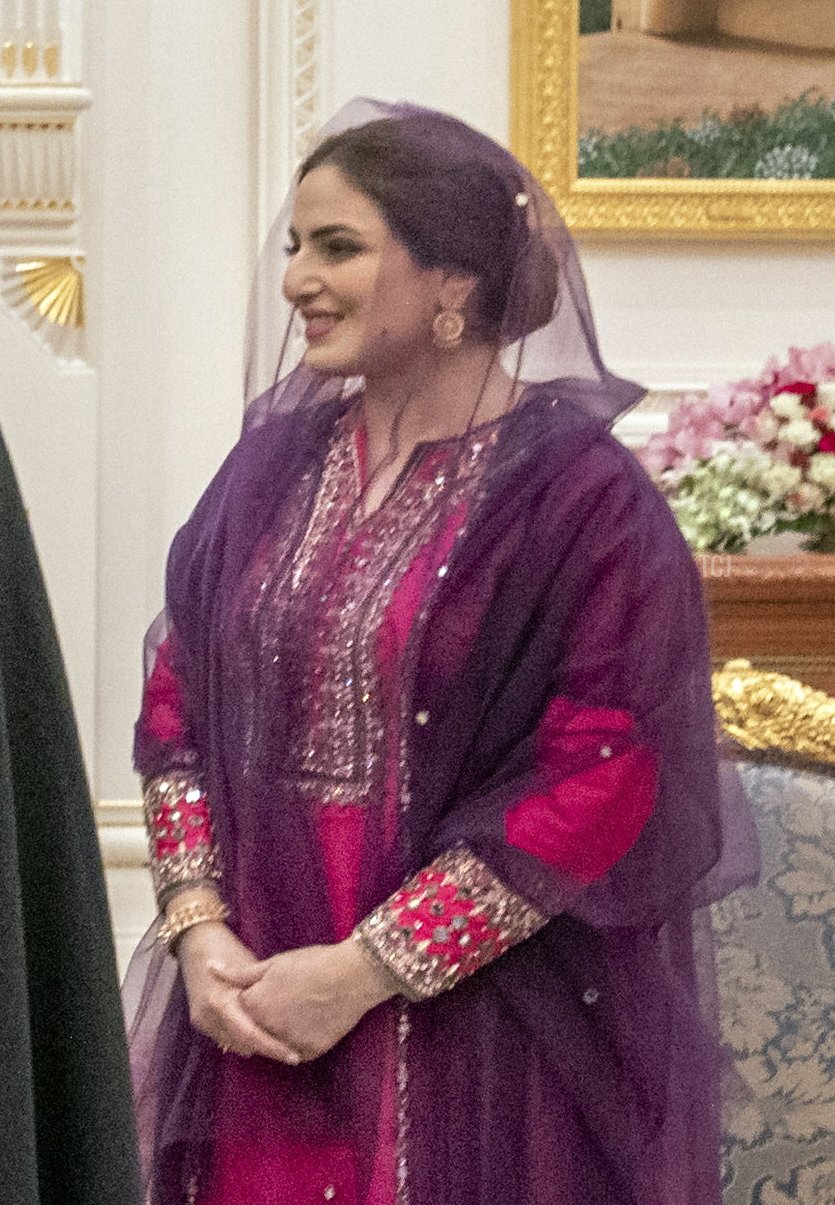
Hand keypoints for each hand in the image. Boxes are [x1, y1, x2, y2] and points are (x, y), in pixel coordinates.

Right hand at [176, 920, 301, 1063]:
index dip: (273, 1048)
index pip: (251, 1035)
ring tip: (278, 1044)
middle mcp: (210, 1017)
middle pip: (243, 1044)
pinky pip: (224, 1037)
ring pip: (234, 1045)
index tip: (295, 1056)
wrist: (196, 940)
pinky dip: (241, 1037)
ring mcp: (202, 1021)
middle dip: (265, 1049)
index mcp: (223, 1002)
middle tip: (291, 1051)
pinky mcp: (200, 1022)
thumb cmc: (229, 949)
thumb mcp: (250, 971)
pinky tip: (258, 1034)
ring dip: (253, 1045)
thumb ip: (262, 996)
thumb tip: (286, 1017)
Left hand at [213, 938, 396, 1062]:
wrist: (354, 975)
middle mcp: (265, 1029)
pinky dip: (300, 1039)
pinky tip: (314, 1019)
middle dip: (264, 1017)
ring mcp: (286, 1044)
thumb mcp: (274, 963)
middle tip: (288, 999)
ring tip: (302, 1007)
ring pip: (275, 1041)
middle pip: (256, 1028)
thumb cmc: (313, 963)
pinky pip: (296, 1050)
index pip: (240, 1008)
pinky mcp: (308, 1053)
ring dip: (281, 1030)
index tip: (272, 987)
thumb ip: (239, 973)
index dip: (255, 996)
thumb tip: (210, 968)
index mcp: (253, 1005)